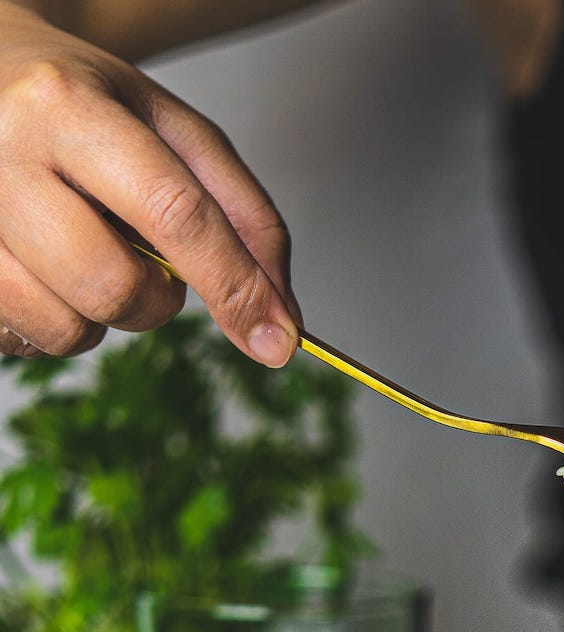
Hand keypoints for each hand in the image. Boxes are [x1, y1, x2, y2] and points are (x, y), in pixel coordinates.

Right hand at [0, 2, 298, 361]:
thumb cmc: (82, 104)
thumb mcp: (170, 130)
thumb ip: (241, 216)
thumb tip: (280, 318)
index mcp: (66, 107)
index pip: (173, 213)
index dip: (234, 286)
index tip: (276, 339)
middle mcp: (2, 156)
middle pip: (113, 287)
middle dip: (154, 301)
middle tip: (144, 260)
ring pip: (66, 328)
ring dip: (100, 316)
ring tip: (84, 251)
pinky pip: (24, 340)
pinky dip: (54, 321)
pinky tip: (44, 268)